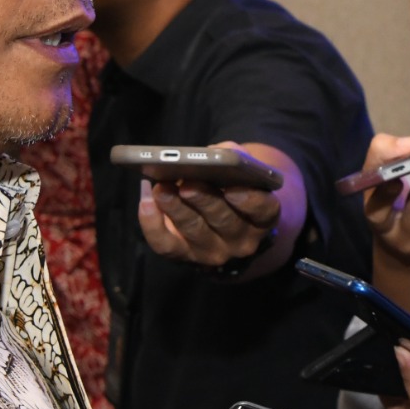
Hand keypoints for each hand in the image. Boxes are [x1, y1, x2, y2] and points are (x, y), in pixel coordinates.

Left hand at [140, 143, 284, 268]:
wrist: (224, 218)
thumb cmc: (232, 184)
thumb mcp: (240, 170)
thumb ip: (232, 158)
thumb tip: (211, 152)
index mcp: (262, 216)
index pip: (263, 210)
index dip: (249, 200)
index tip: (232, 187)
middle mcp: (242, 240)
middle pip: (224, 221)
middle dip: (204, 200)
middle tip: (187, 184)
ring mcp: (213, 251)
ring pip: (194, 231)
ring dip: (175, 208)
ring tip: (161, 187)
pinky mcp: (184, 255)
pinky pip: (166, 245)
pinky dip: (152, 223)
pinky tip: (146, 200)